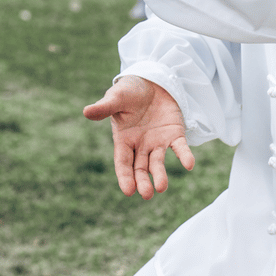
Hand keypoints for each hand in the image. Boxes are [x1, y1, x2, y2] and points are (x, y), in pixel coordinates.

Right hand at [83, 76, 194, 199]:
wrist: (151, 81)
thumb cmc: (129, 91)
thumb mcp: (116, 97)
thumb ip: (104, 107)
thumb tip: (86, 112)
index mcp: (124, 139)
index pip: (123, 162)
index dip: (125, 176)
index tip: (128, 191)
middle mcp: (140, 144)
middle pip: (140, 167)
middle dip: (143, 181)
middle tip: (147, 194)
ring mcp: (158, 141)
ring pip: (158, 162)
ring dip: (160, 175)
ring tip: (161, 187)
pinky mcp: (174, 134)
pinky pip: (180, 147)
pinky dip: (184, 156)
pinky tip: (189, 164)